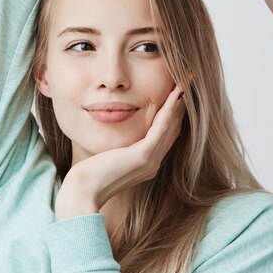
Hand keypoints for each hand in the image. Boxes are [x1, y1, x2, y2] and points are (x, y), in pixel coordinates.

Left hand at [57, 86, 185, 214]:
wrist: (83, 191)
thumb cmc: (88, 176)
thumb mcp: (108, 157)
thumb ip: (118, 147)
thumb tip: (116, 135)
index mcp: (146, 164)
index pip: (166, 134)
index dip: (174, 113)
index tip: (179, 92)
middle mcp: (153, 163)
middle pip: (174, 128)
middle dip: (182, 104)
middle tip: (188, 80)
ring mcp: (150, 161)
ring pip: (171, 125)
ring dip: (180, 102)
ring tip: (186, 81)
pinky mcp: (143, 156)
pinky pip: (160, 128)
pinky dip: (169, 110)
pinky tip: (176, 94)